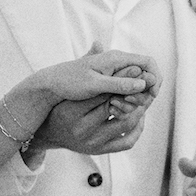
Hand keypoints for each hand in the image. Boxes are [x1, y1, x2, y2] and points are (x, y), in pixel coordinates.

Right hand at [25, 47, 160, 159]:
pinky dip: (137, 129)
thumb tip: (100, 43)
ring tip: (145, 98)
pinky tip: (140, 116)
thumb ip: (86, 66)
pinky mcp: (100, 152)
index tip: (139, 71)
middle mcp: (82, 129)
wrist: (47, 133)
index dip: (125, 80)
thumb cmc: (61, 104)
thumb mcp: (71, 86)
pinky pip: (127, 142)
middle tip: (148, 85)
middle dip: (136, 95)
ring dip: (139, 110)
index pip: (106, 92)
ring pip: (126, 124)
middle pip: (119, 108)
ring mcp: (92, 143)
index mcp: (74, 110)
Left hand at [31, 49, 157, 105]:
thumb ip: (119, 84)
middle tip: (140, 106)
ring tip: (127, 108)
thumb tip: (144, 84)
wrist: (51, 82)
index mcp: (116, 58)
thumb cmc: (70, 82)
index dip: (155, 78)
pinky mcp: (108, 78)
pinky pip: (126, 85)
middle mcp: (117, 60)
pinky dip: (127, 97)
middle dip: (147, 89)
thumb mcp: (95, 85)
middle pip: (145, 72)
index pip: (148, 62)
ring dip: (137, 95)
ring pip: (136, 80)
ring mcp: (113, 69)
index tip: (152, 96)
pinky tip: (119, 108)